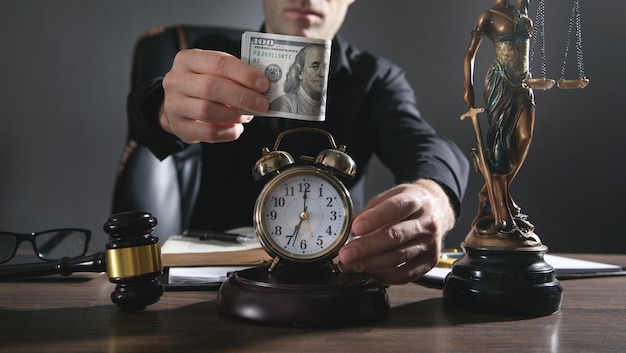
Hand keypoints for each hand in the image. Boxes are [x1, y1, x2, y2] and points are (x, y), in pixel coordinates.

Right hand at [159, 49, 269, 143]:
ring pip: (208, 111)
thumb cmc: (202, 84)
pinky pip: (208, 132)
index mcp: (187, 59)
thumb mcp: (212, 72)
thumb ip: (233, 76)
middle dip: (242, 97)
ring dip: (235, 115)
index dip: (244, 74)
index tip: (263, 84)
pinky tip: (236, 128)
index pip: (218, 62)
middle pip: (211, 88)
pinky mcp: (179, 127)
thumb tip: (262, 88)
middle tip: (262, 104)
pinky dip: (227, 131)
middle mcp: (176, 81)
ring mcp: (174, 105)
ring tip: (249, 115)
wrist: (176, 105)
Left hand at [337, 179, 455, 284]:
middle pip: (395, 236)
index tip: (355, 227)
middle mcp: (427, 222)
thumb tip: (347, 230)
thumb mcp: (390, 196)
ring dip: (369, 264)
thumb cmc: (410, 203)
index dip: (375, 218)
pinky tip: (369, 272)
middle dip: (366, 248)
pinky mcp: (429, 261)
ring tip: (349, 265)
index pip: (396, 208)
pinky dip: (383, 276)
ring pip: (397, 257)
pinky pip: (405, 274)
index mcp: (417, 200)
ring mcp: (430, 244)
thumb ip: (370, 212)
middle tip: (345, 254)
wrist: (437, 210)